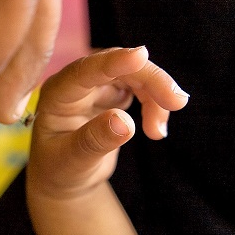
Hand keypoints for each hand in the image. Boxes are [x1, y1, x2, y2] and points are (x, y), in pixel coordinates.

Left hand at [27, 47, 188, 199]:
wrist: (65, 178)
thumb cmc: (60, 171)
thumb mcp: (73, 162)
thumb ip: (94, 141)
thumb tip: (124, 123)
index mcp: (57, 94)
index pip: (85, 70)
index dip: (113, 62)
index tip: (141, 56)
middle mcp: (76, 83)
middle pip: (117, 67)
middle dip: (150, 80)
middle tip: (177, 102)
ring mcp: (95, 85)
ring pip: (134, 74)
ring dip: (156, 96)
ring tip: (158, 132)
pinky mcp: (112, 92)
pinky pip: (141, 86)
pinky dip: (155, 104)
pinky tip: (156, 130)